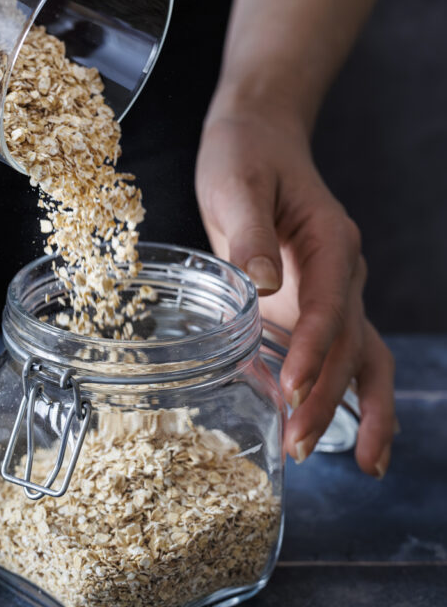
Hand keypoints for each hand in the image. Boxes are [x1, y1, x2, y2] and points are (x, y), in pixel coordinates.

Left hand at [196, 96, 396, 477]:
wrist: (259, 138)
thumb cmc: (246, 156)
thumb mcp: (238, 183)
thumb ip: (250, 231)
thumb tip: (262, 282)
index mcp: (330, 241)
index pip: (328, 306)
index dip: (312, 351)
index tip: (290, 389)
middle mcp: (342, 273)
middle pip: (347, 345)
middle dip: (329, 397)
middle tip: (300, 445)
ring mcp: (333, 293)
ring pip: (363, 358)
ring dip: (361, 410)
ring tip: (368, 467)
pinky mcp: (313, 307)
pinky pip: (343, 356)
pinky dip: (351, 397)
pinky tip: (352, 442)